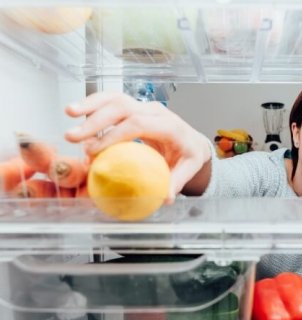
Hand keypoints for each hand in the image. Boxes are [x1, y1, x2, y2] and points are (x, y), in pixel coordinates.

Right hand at [64, 92, 210, 199]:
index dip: (114, 135)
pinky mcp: (135, 107)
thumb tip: (166, 198)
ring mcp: (144, 106)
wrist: (192, 141)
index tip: (94, 150)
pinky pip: (113, 100)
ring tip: (69, 112)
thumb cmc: (188, 155)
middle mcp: (156, 111)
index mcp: (170, 126)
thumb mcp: (188, 169)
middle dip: (96, 120)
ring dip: (91, 104)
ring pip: (115, 98)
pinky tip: (77, 111)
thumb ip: (177, 182)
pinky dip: (94, 104)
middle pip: (123, 107)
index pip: (138, 124)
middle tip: (73, 137)